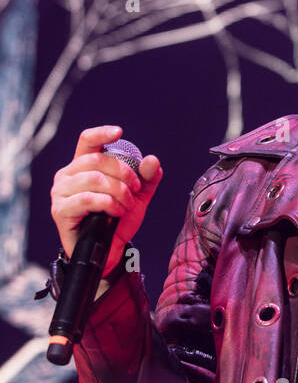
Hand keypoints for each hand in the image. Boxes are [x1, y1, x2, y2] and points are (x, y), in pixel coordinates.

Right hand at [50, 125, 162, 280]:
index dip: (101, 133)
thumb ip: (147, 178)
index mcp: (83, 166)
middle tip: (136, 189)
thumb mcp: (138, 196)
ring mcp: (61, 192)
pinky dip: (108, 204)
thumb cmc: (118, 219)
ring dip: (118, 191)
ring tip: (126, 204)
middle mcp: (67, 175)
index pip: (87, 141)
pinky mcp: (60, 210)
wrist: (110, 250)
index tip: (119, 132)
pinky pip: (87, 198)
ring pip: (94, 179)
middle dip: (123, 173)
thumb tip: (152, 160)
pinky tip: (116, 212)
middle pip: (97, 160)